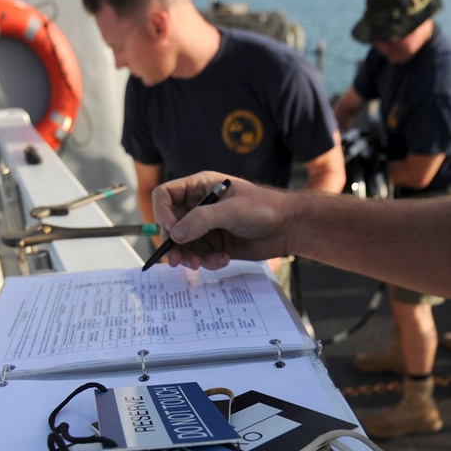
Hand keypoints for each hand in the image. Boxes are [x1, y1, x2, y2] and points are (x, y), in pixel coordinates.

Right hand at [152, 172, 296, 268]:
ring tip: (200, 264)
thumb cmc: (264, 208)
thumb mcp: (232, 210)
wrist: (288, 227)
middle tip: (177, 260)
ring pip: (183, 244)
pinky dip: (206, 261)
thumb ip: (202, 220)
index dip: (162, 213)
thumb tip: (176, 234)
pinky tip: (223, 259)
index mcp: (199, 187)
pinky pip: (199, 255)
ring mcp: (205, 226)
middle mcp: (198, 206)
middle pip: (170, 224)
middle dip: (173, 243)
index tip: (172, 231)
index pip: (165, 196)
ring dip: (189, 256)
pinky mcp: (214, 244)